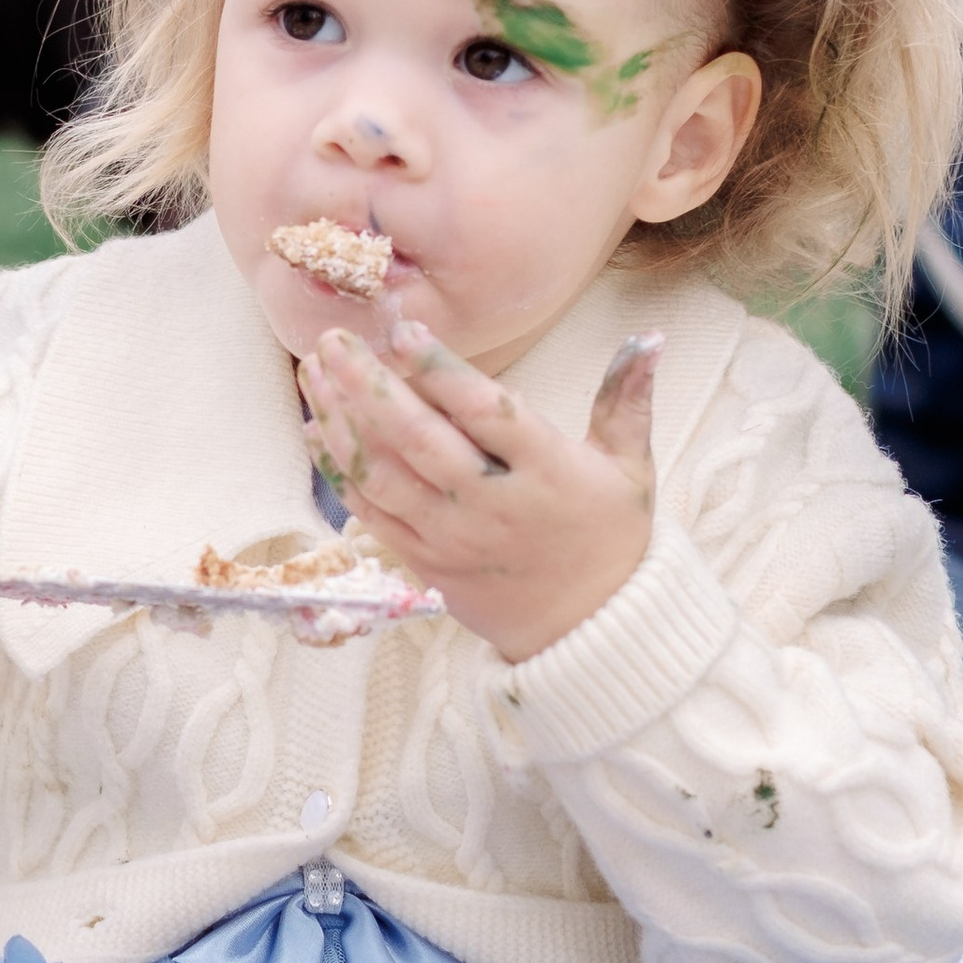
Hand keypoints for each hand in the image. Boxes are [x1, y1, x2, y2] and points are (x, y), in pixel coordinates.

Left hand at [299, 316, 661, 663]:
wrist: (591, 633)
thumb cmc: (612, 540)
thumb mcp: (631, 469)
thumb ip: (628, 397)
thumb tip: (650, 335)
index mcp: (548, 472)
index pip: (486, 413)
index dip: (440, 370)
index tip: (402, 328)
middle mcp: (494, 505)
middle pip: (420, 441)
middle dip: (369, 386)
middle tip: (333, 339)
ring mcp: (454, 539)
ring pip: (384, 475)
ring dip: (340, 421)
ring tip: (312, 371)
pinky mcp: (427, 563)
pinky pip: (372, 515)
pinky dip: (340, 472)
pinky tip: (316, 428)